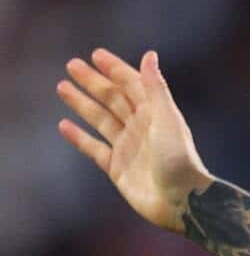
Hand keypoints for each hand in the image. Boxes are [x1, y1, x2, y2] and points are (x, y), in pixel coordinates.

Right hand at [56, 48, 209, 232]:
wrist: (181, 200)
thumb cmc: (178, 158)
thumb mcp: (166, 118)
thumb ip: (155, 88)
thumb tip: (149, 54)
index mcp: (155, 114)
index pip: (132, 85)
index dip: (115, 69)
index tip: (95, 55)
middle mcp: (141, 128)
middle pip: (113, 99)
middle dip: (93, 82)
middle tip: (72, 65)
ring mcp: (128, 148)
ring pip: (100, 120)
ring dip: (82, 104)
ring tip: (62, 87)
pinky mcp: (118, 169)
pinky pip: (94, 149)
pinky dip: (79, 138)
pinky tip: (64, 125)